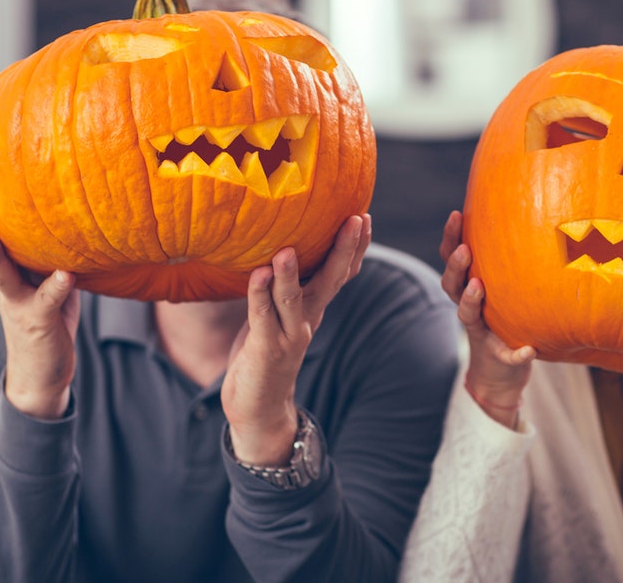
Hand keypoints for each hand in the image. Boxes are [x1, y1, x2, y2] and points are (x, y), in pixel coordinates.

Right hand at [0, 178, 79, 419]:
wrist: (43, 376)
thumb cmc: (47, 317)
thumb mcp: (46, 277)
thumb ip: (50, 249)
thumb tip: (69, 208)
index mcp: (5, 268)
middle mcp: (5, 282)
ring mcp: (18, 302)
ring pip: (2, 275)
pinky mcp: (41, 321)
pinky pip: (49, 300)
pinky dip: (58, 286)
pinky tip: (67, 273)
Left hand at [221, 214, 371, 465]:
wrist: (259, 407)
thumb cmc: (265, 351)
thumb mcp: (281, 313)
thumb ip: (284, 285)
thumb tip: (280, 244)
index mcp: (314, 306)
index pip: (341, 272)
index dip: (355, 247)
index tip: (364, 216)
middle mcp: (308, 318)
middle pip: (332, 280)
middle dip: (345, 250)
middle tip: (357, 219)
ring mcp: (289, 335)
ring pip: (294, 299)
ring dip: (291, 274)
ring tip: (288, 249)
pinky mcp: (267, 350)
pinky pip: (263, 318)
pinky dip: (260, 296)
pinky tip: (258, 274)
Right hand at [440, 211, 534, 427]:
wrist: (500, 375)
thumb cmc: (505, 319)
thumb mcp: (503, 290)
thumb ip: (507, 263)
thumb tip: (535, 217)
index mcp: (469, 288)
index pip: (452, 259)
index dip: (450, 238)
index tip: (456, 215)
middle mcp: (468, 308)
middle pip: (451, 284)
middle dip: (455, 266)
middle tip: (464, 250)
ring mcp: (481, 332)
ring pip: (466, 315)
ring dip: (471, 301)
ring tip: (478, 286)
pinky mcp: (499, 357)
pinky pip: (507, 355)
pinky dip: (516, 354)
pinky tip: (529, 350)